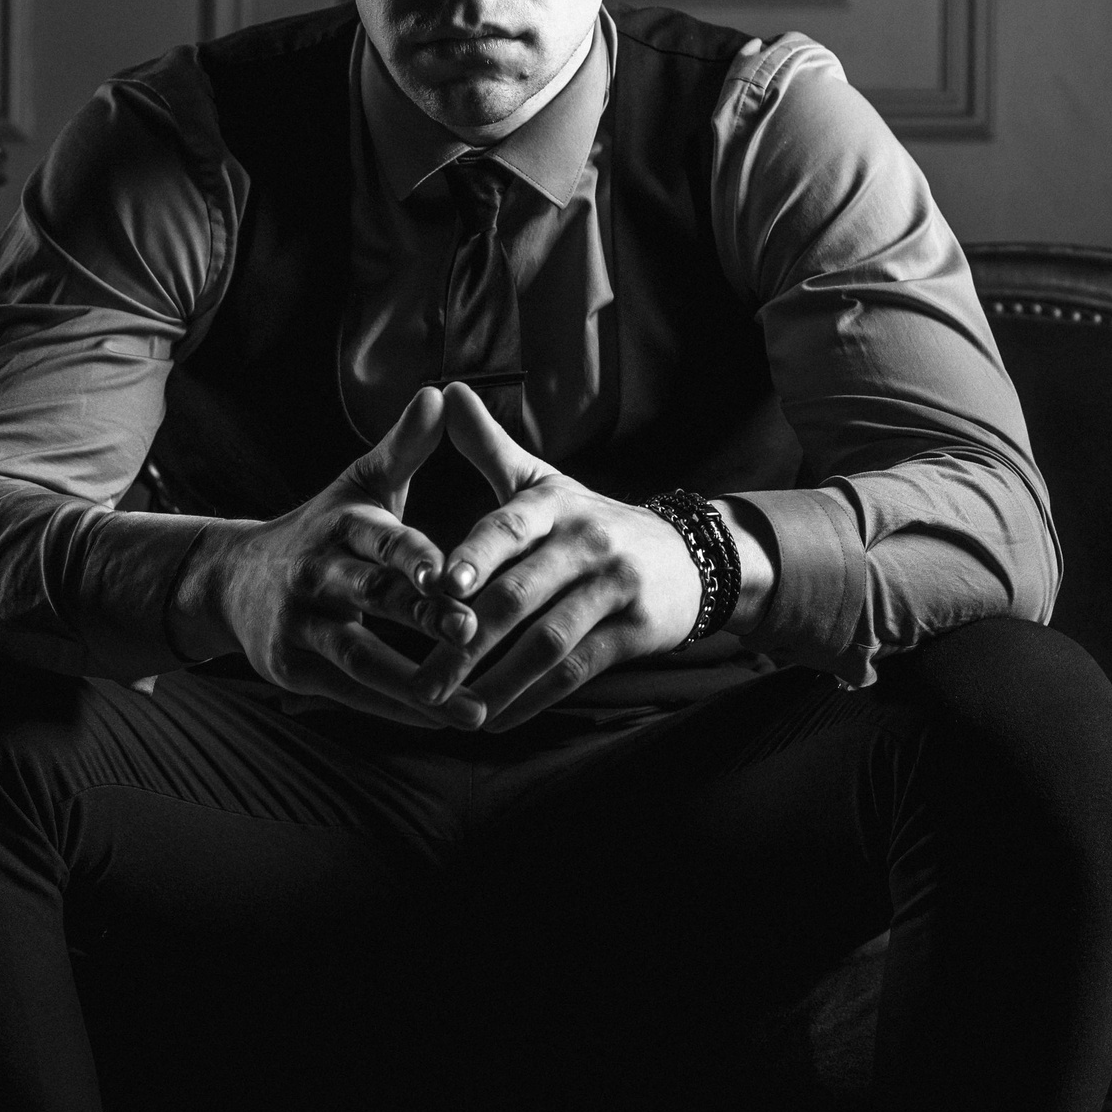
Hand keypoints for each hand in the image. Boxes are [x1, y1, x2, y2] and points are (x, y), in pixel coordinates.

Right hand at [170, 388, 486, 728]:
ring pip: (361, 657)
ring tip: (472, 708)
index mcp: (342, 526)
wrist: (232, 581)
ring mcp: (301, 624)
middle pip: (372, 598)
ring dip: (417, 683)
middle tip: (472, 633)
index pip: (381, 540)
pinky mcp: (292, 668)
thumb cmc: (321, 531)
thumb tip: (442, 394)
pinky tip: (440, 719)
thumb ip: (404, 449)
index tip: (450, 571)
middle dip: (423, 616)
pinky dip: (395, 708)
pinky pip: (351, 692)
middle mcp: (317, 574)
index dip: (413, 557)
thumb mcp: (357, 486)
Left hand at [407, 383, 707, 727]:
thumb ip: (489, 447)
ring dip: (496, 682)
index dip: (475, 555)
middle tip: (421, 677)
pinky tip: (494, 720)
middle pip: (520, 595)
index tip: (438, 584)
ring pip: (547, 642)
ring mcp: (613, 590)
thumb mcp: (546, 481)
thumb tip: (445, 391)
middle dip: (466, 641)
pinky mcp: (633, 632)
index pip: (509, 526)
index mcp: (555, 506)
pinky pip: (575, 672)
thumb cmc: (592, 522)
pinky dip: (532, 700)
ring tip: (452, 710)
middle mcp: (586, 543)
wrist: (691, 556)